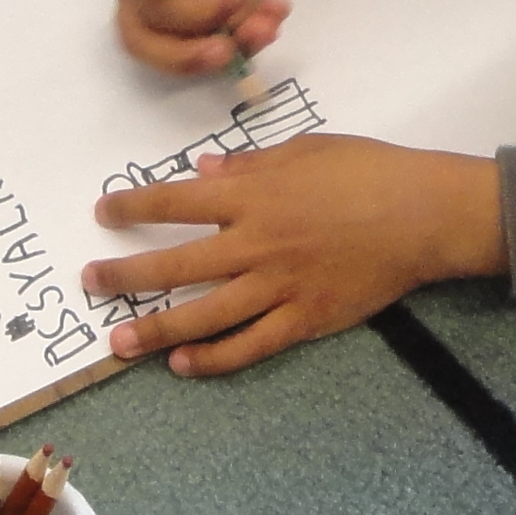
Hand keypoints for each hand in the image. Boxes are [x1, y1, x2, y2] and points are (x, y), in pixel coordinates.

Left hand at [84, 136, 504, 373]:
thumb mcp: (305, 150)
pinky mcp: (304, 319)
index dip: (133, 207)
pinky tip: (183, 364)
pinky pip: (249, 345)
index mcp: (252, 195)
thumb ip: (250, 163)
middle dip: (125, 275)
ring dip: (155, 329)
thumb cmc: (368, 172)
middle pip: (174, 264)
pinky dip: (213, 358)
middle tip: (91, 283)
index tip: (104, 213)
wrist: (424, 215)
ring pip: (203, 314)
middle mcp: (255, 243)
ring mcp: (278, 286)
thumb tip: (203, 169)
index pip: (175, 201)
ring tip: (119, 342)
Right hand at [110, 0, 351, 78]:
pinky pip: (226, 52)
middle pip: (147, 41)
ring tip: (268, 20)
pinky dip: (252, 41)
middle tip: (226, 45)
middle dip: (187, 51)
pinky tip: (273, 15)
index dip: (155, 9)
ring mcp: (180, 18)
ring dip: (231, 46)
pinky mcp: (212, 30)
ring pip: (187, 56)